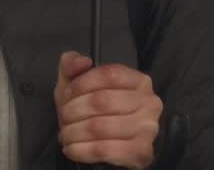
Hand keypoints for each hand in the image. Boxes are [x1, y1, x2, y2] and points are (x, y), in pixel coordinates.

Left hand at [55, 51, 162, 168]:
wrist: (112, 149)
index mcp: (139, 81)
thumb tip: (82, 61)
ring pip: (100, 127)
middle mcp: (149, 103)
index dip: (82, 83)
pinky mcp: (141, 152)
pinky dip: (81, 150)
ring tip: (65, 135)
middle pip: (102, 100)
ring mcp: (148, 129)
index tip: (67, 94)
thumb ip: (73, 66)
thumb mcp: (79, 84)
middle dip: (74, 110)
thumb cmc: (94, 112)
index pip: (109, 74)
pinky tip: (72, 149)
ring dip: (74, 132)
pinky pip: (104, 150)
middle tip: (63, 117)